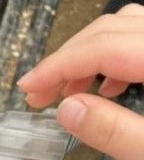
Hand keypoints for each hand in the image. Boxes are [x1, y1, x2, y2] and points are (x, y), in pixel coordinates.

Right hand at [17, 3, 143, 159]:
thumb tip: (68, 112)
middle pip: (110, 29)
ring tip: (69, 91)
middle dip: (67, 60)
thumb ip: (115, 132)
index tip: (27, 88)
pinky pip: (143, 37)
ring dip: (90, 55)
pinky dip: (117, 55)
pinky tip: (109, 87)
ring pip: (126, 27)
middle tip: (38, 94)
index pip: (101, 48)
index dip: (57, 67)